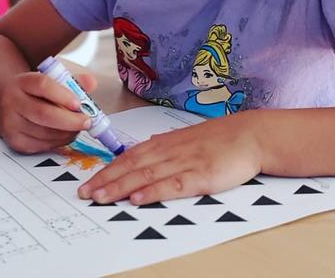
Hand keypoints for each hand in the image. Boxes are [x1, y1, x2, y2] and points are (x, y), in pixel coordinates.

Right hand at [0, 70, 97, 153]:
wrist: (9, 105)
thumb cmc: (37, 93)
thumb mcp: (51, 80)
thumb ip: (73, 80)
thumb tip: (91, 83)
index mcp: (23, 81)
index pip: (43, 85)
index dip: (63, 95)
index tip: (79, 103)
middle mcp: (12, 101)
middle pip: (43, 113)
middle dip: (70, 120)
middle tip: (87, 121)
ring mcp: (11, 123)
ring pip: (44, 132)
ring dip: (67, 132)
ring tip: (78, 127)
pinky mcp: (15, 141)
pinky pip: (42, 145)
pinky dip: (59, 141)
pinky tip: (66, 134)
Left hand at [77, 114, 261, 204]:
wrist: (249, 135)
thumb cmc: (219, 139)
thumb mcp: (186, 139)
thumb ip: (165, 147)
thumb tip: (145, 152)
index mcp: (164, 143)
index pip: (128, 157)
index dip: (106, 170)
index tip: (87, 181)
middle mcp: (169, 151)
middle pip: (130, 166)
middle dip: (105, 180)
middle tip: (84, 193)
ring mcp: (184, 163)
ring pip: (145, 175)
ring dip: (120, 187)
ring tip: (100, 197)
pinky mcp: (200, 176)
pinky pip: (172, 185)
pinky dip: (153, 191)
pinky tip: (138, 198)